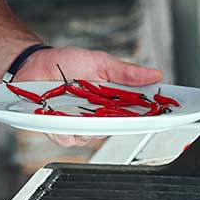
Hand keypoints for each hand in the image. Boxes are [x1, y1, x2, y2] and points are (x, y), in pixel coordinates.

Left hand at [16, 46, 163, 148]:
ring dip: (88, 125)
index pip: (136, 113)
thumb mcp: (99, 62)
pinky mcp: (57, 129)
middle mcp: (96, 116)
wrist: (33, 63)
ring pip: (91, 136)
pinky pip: (67, 137)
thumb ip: (125, 72)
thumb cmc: (65, 63)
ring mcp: (77, 124)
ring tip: (81, 109)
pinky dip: (65, 129)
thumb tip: (155, 74)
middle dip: (120, 123)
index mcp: (110, 101)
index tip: (165, 114)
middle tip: (120, 112)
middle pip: (116, 129)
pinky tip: (61, 118)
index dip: (151, 116)